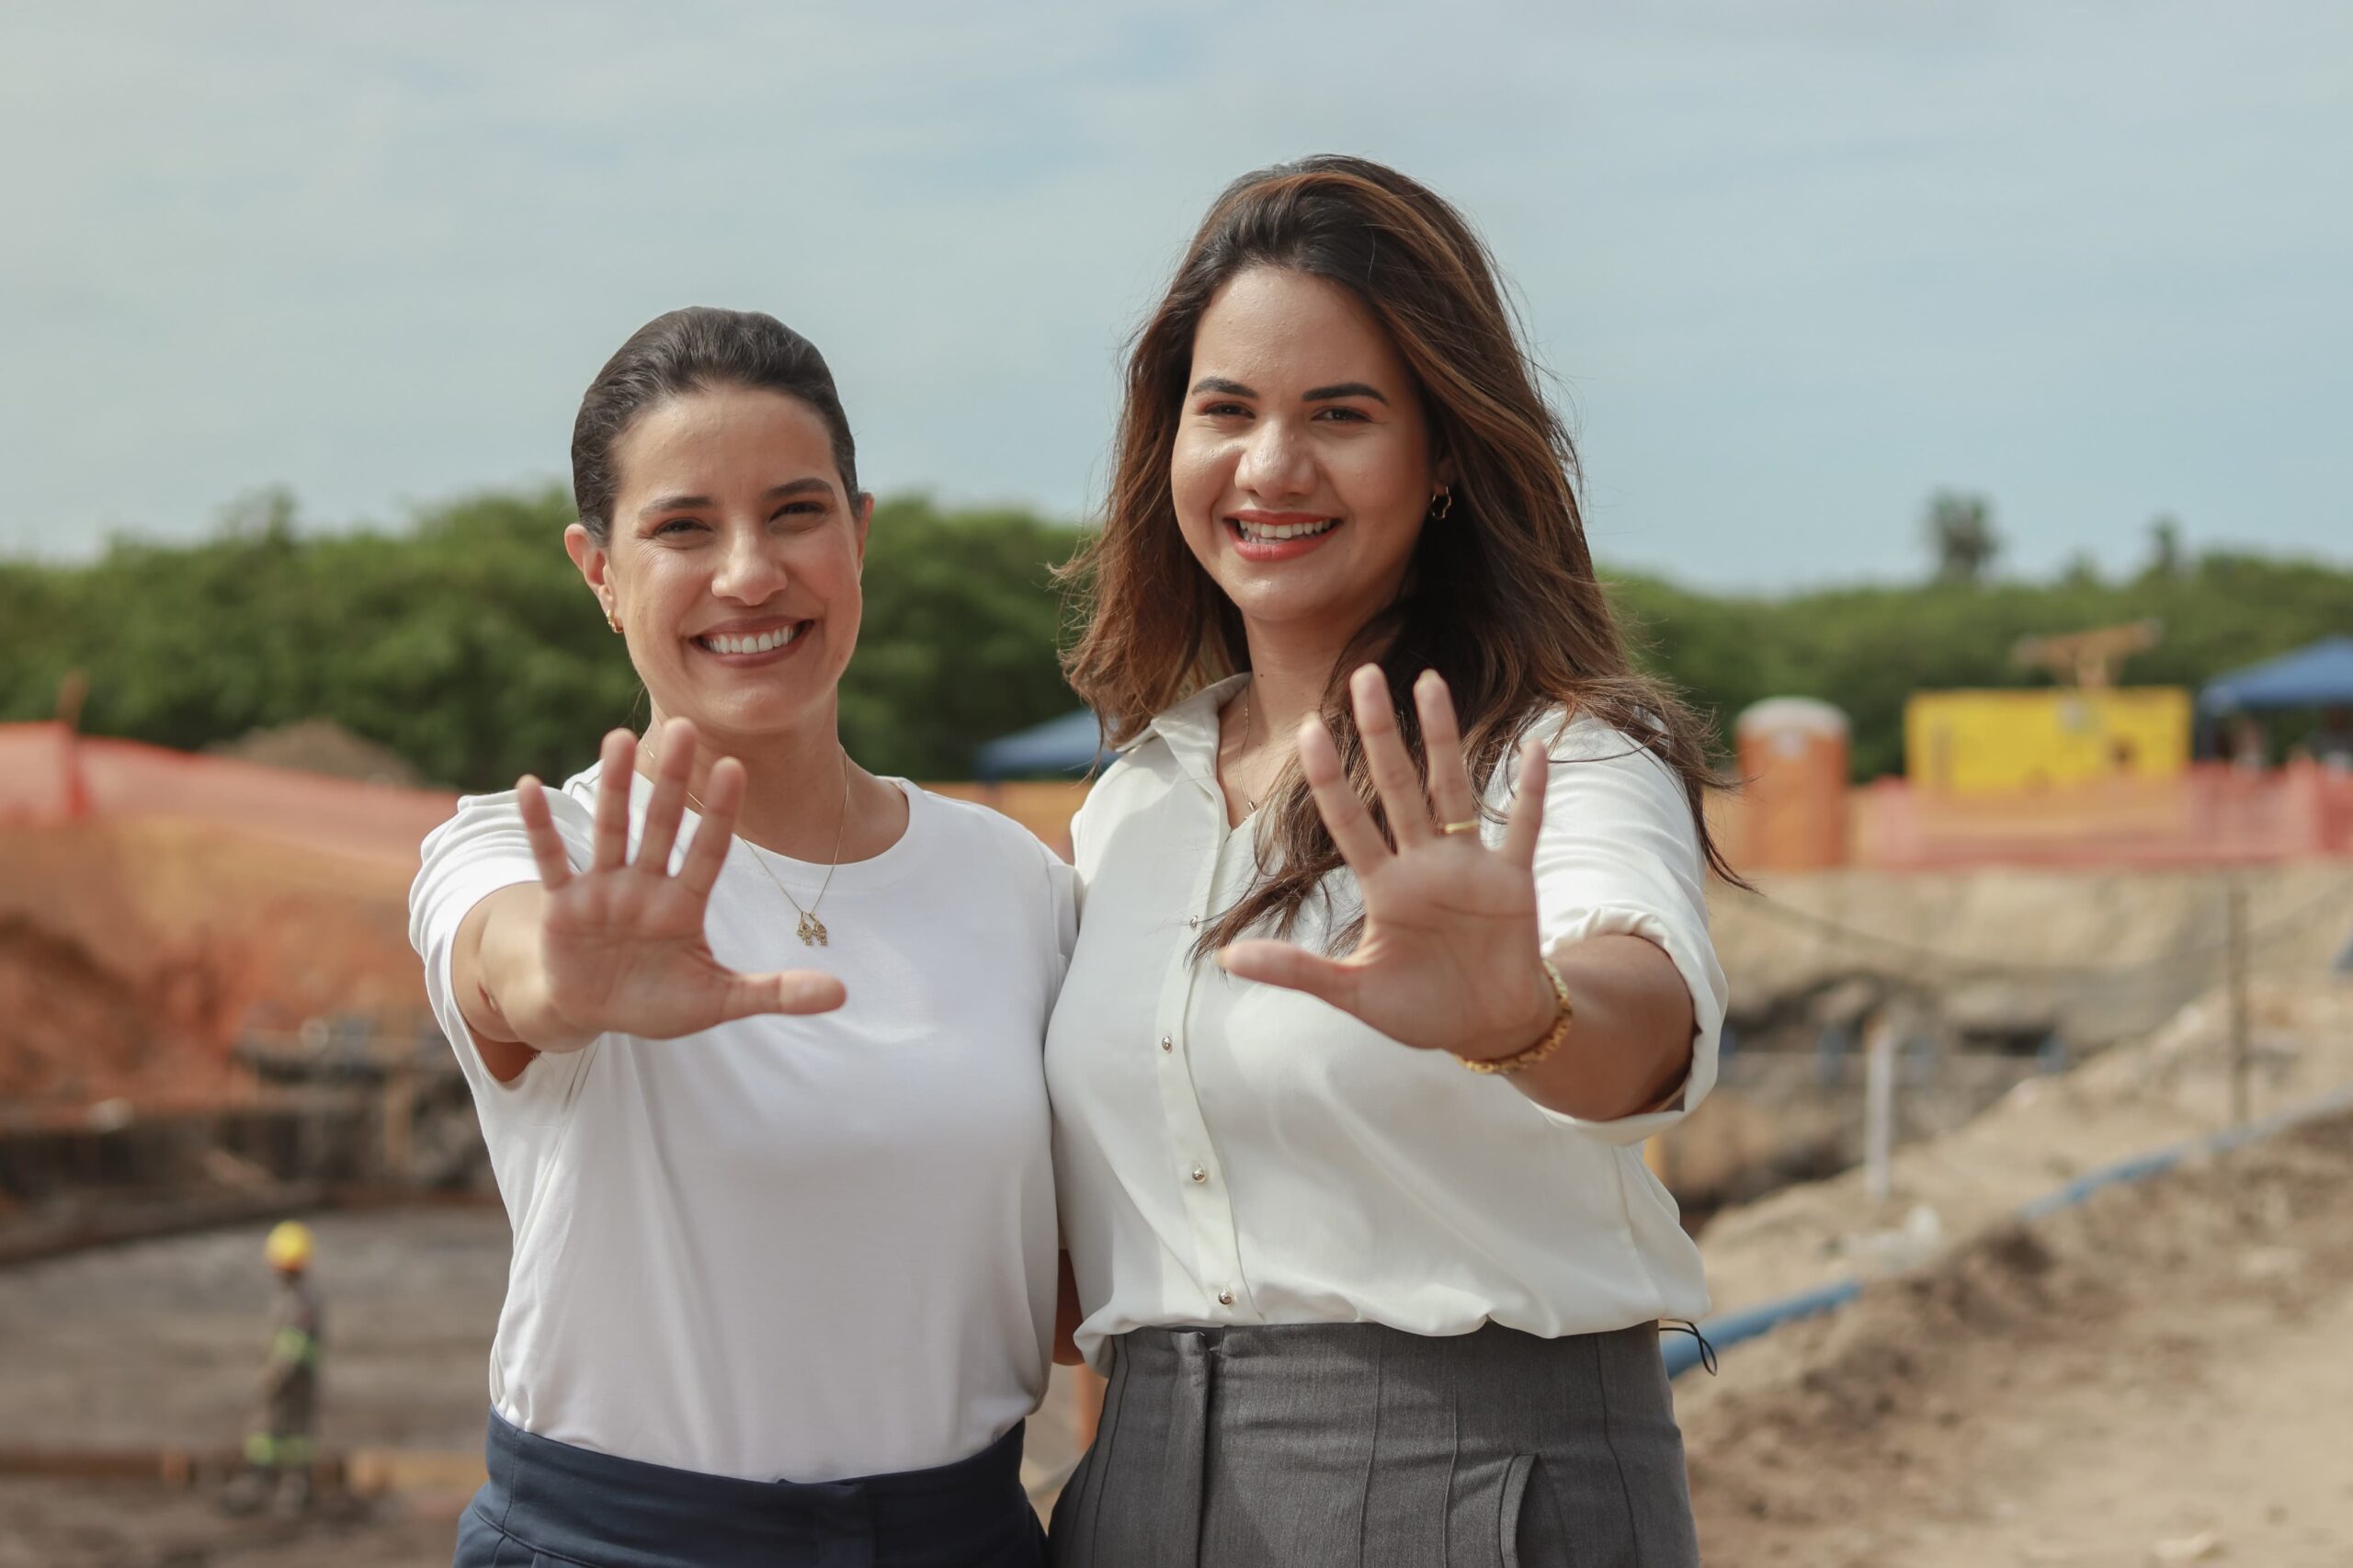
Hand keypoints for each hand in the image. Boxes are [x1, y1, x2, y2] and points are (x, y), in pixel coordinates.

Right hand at [513, 720, 845, 1043]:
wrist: (596, 1013)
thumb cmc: (659, 1000)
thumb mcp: (719, 1000)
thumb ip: (775, 993)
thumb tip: (843, 994)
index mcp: (685, 905)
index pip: (709, 851)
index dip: (721, 814)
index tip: (735, 766)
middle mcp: (646, 887)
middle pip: (663, 826)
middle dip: (673, 782)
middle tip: (685, 726)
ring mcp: (604, 891)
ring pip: (612, 830)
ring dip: (613, 787)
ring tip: (617, 737)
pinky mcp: (563, 905)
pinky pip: (552, 859)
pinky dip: (541, 826)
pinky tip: (531, 784)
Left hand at [1218, 666, 1555, 1059]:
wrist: (1489, 1028)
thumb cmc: (1421, 1007)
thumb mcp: (1353, 993)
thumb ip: (1297, 972)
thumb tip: (1225, 958)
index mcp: (1383, 886)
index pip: (1349, 821)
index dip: (1329, 778)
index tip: (1309, 727)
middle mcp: (1423, 863)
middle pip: (1397, 785)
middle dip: (1380, 733)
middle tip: (1364, 675)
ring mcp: (1468, 866)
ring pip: (1453, 789)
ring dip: (1443, 738)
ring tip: (1428, 682)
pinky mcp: (1513, 881)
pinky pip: (1523, 827)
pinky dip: (1531, 793)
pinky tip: (1535, 749)